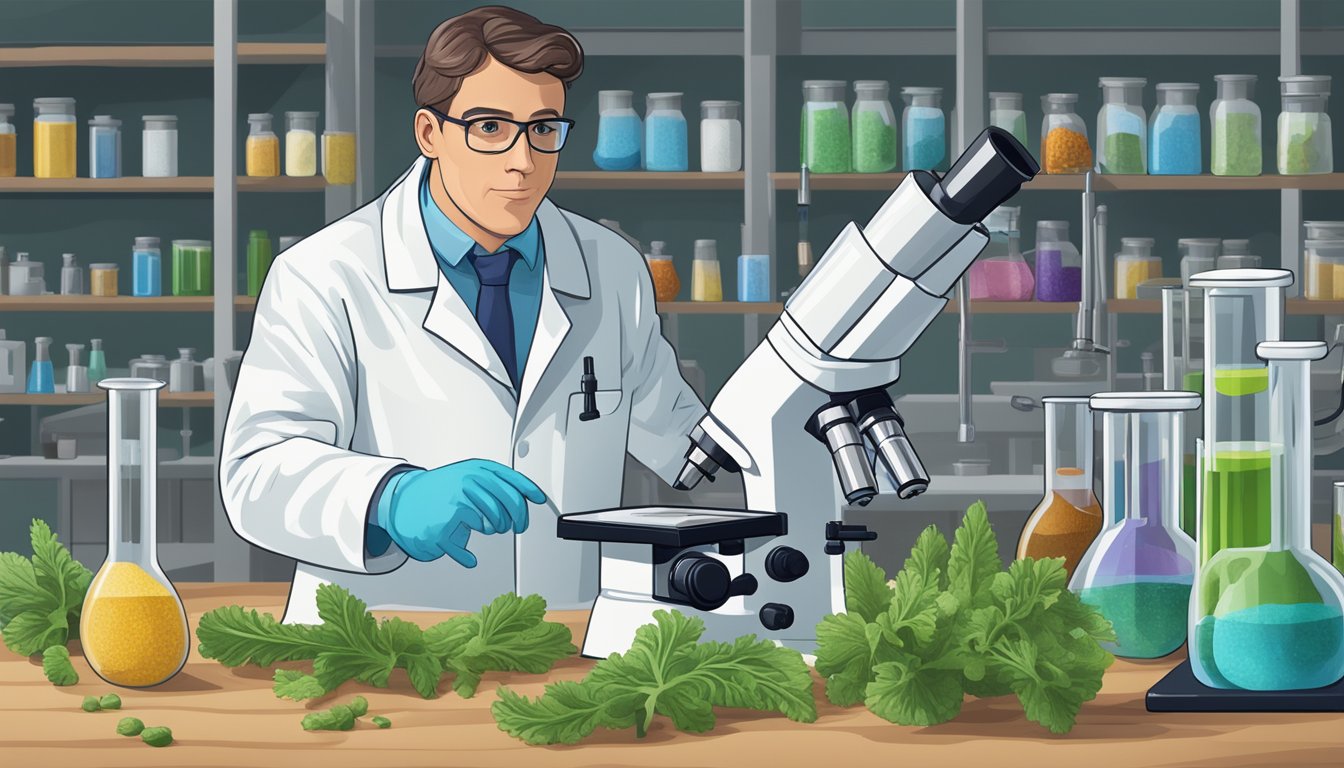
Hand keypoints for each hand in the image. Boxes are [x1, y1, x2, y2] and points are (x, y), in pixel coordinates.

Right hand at [383, 459, 545, 566]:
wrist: (403, 501)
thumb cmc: (440, 490)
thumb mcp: (467, 475)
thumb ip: (494, 481)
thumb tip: (527, 494)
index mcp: (474, 469)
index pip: (511, 479)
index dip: (528, 490)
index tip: (539, 499)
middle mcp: (466, 483)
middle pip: (508, 504)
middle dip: (516, 518)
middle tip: (516, 526)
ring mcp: (454, 503)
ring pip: (492, 523)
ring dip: (494, 529)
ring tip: (486, 528)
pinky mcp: (442, 526)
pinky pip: (465, 546)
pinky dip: (468, 556)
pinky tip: (470, 558)